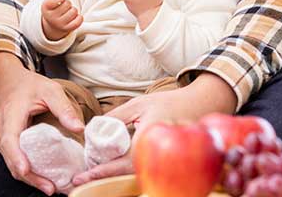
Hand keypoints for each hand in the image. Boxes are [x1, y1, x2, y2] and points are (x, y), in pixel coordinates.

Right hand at [0, 52, 85, 195]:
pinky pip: (15, 162)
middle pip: (12, 161)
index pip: (9, 141)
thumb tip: (80, 128)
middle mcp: (2, 133)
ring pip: (13, 165)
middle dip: (30, 177)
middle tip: (51, 188)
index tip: (26, 170)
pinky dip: (28, 173)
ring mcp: (2, 141)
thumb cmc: (28, 85)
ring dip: (30, 178)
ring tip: (51, 187)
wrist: (6, 83)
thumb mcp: (49, 90)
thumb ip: (63, 108)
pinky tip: (44, 178)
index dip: (17, 157)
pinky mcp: (7, 146)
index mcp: (10, 117)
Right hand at [41, 0, 82, 40]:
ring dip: (73, 10)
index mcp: (45, 7)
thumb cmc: (53, 9)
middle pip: (68, 3)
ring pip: (74, 11)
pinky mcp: (68, 29)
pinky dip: (79, 17)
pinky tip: (74, 17)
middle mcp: (51, 17)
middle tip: (63, 7)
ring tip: (67, 12)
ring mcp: (59, 24)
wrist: (53, 25)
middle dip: (67, 3)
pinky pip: (79, 20)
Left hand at [72, 73, 236, 185]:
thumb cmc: (169, 103)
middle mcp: (159, 153)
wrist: (201, 105)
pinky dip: (124, 171)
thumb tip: (93, 128)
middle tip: (80, 179)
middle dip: (102, 178)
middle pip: (126, 174)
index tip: (82, 176)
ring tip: (91, 174)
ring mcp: (165, 160)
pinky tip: (110, 168)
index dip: (101, 171)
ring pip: (134, 174)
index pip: (122, 161)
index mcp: (150, 137)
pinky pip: (143, 170)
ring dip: (112, 176)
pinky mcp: (166, 162)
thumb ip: (116, 116)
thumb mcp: (139, 103)